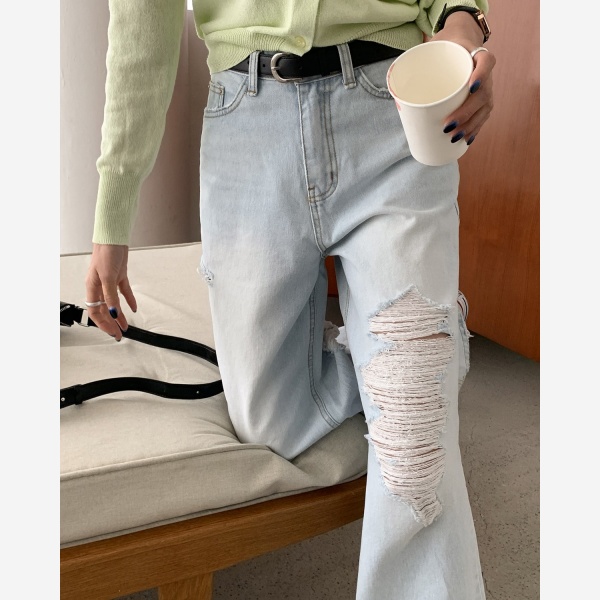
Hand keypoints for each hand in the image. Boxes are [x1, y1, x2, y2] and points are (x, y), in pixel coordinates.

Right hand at [85, 243, 137, 340]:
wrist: (113, 237)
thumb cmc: (106, 253)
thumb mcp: (108, 277)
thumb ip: (110, 296)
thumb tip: (113, 312)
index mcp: (92, 287)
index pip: (95, 311)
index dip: (103, 324)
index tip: (112, 332)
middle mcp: (99, 286)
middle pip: (104, 310)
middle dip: (111, 323)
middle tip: (118, 334)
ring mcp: (109, 281)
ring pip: (114, 303)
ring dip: (119, 315)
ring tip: (125, 326)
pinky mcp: (119, 276)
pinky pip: (123, 292)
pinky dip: (128, 300)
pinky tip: (133, 308)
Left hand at [430, 11, 495, 145]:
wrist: (462, 42)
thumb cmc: (445, 47)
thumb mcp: (433, 47)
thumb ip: (418, 62)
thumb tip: (396, 94)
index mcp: (476, 55)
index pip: (487, 62)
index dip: (481, 75)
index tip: (470, 87)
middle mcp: (485, 72)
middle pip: (483, 94)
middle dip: (466, 113)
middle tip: (448, 125)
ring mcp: (487, 86)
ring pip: (484, 108)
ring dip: (470, 125)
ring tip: (454, 137)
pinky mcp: (484, 99)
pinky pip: (483, 115)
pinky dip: (475, 128)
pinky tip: (466, 139)